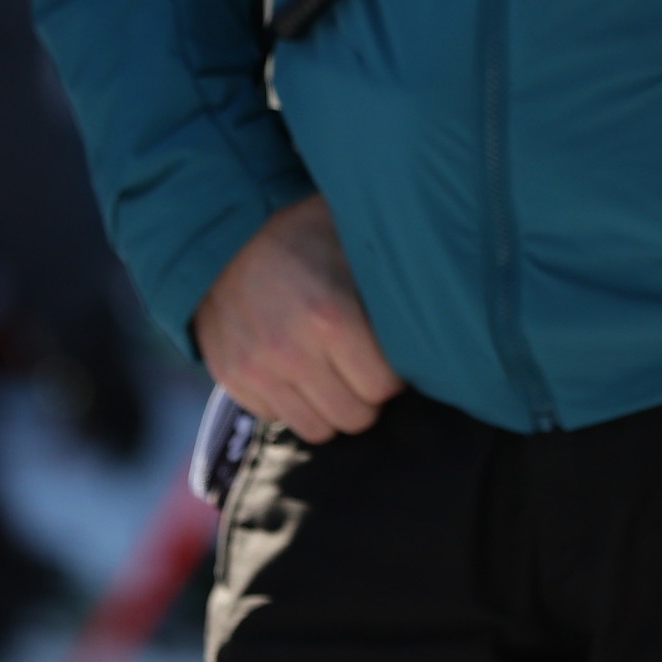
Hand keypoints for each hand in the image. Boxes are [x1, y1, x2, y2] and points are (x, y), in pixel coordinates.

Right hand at [193, 196, 405, 441]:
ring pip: (317, 430)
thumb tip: (437, 325)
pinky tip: (294, 367)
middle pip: (354, 417)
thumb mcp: (354, 245)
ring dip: (330, 405)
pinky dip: (291, 401)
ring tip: (331, 371)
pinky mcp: (231, 379)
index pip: (384, 387)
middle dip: (365, 394)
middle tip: (362, 366)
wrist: (224, 232)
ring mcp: (257, 370)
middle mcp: (292, 352)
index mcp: (332, 318)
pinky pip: (278, 418)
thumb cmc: (304, 233)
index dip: (393, 373)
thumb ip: (389, 291)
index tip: (388, 356)